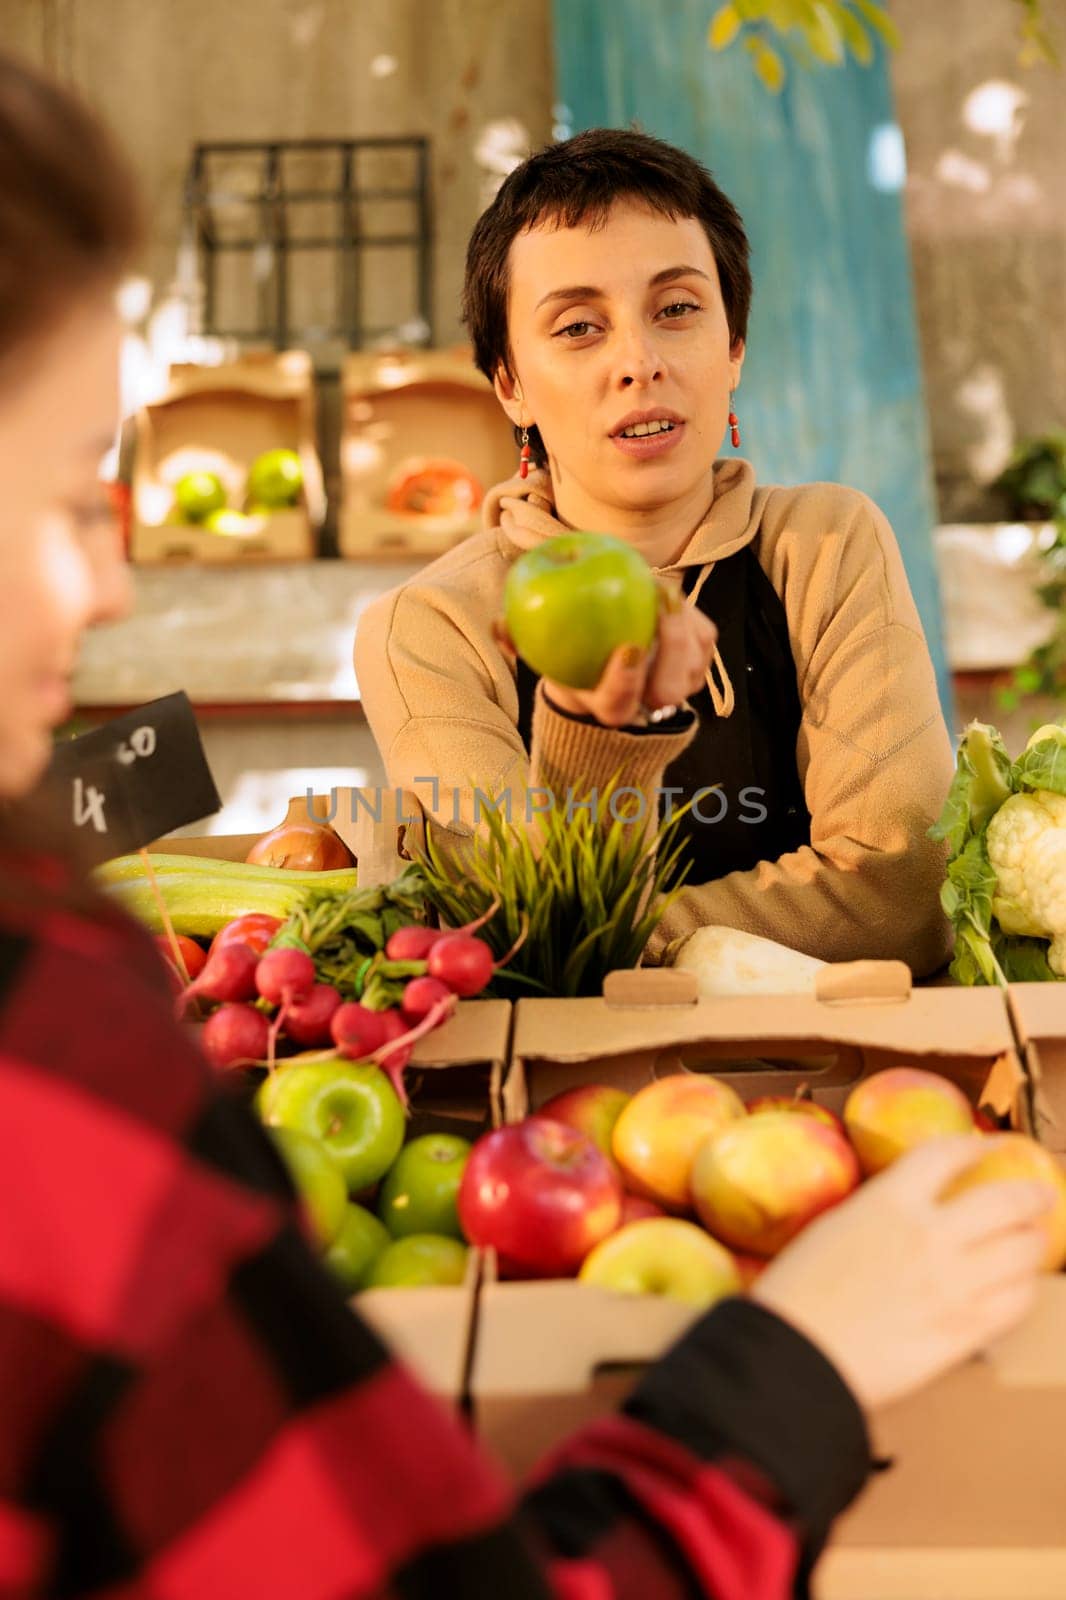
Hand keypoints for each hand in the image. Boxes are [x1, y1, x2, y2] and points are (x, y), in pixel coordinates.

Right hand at [494, 584, 716, 729]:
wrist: (601, 660)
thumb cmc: (564, 651)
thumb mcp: (539, 646)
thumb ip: (519, 639)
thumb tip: (499, 625)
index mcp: (607, 707)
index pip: (619, 705)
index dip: (625, 683)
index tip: (627, 648)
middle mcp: (645, 704)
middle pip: (669, 691)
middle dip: (671, 649)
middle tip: (661, 602)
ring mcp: (675, 687)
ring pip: (691, 667)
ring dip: (683, 629)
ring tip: (664, 591)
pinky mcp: (695, 664)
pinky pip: (704, 643)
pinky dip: (692, 620)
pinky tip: (673, 593)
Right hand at [752, 1136, 1054, 1411]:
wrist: (797, 1356)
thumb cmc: (797, 1294)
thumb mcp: (833, 1229)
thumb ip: (878, 1213)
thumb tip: (905, 1209)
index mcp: (888, 1202)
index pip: (947, 1154)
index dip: (977, 1144)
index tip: (992, 1143)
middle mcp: (930, 1235)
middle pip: (1005, 1200)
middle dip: (1031, 1194)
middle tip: (1040, 1194)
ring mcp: (953, 1284)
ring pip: (1023, 1251)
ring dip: (1032, 1242)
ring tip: (1032, 1242)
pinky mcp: (964, 1331)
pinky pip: (1017, 1302)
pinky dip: (1025, 1289)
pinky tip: (1019, 1287)